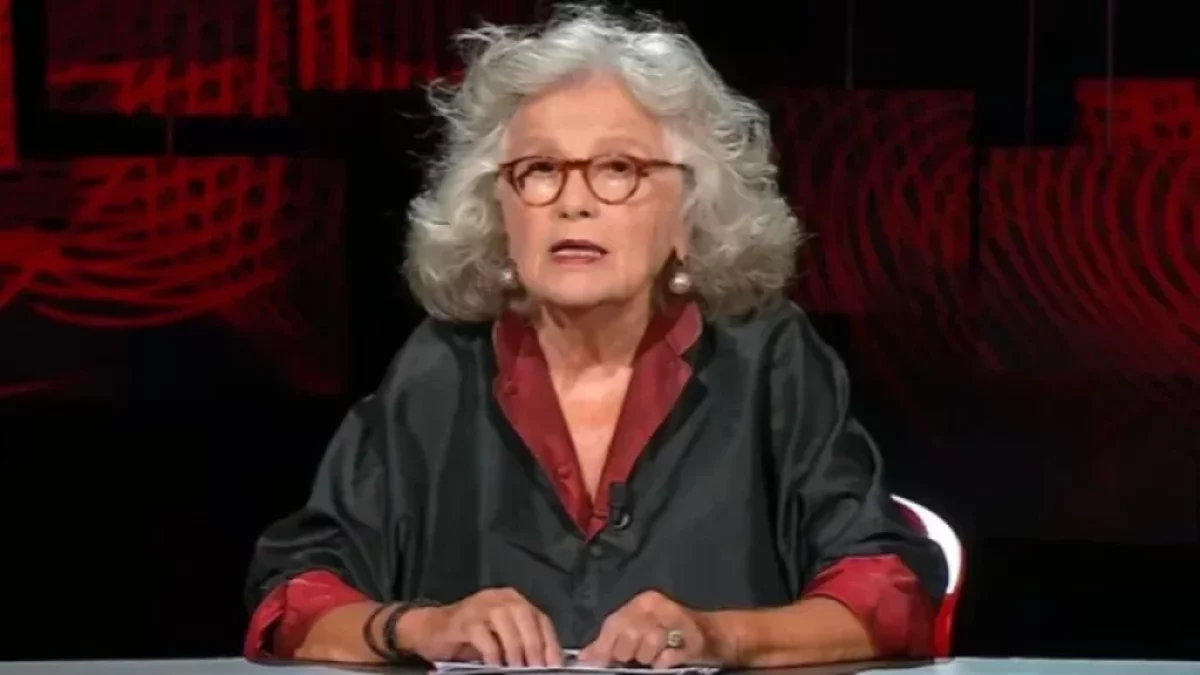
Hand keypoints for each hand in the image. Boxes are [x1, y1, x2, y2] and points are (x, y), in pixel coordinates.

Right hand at [401, 588, 563, 666]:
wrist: (431, 630)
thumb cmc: (470, 637)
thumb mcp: (500, 637)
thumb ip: (520, 642)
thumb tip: (544, 661)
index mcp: (514, 601)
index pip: (540, 619)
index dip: (550, 643)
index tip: (555, 664)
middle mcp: (500, 598)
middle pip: (526, 618)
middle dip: (535, 646)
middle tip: (537, 668)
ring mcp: (481, 606)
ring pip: (507, 624)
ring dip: (515, 649)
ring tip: (518, 668)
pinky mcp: (465, 619)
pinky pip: (483, 635)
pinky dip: (492, 652)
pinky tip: (494, 665)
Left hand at [578, 591, 720, 668]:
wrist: (714, 637)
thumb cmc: (670, 635)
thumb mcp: (638, 633)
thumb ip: (612, 642)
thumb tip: (585, 656)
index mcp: (643, 602)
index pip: (614, 622)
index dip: (603, 645)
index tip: (595, 662)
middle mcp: (659, 606)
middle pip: (629, 633)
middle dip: (627, 652)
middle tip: (634, 657)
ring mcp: (677, 621)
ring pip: (649, 642)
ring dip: (647, 657)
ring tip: (653, 658)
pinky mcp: (694, 640)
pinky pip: (668, 656)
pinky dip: (663, 662)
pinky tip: (664, 661)